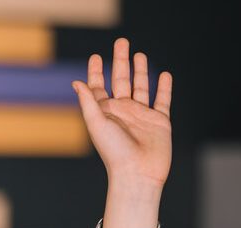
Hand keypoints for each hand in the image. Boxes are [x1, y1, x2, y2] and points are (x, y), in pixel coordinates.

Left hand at [75, 38, 172, 186]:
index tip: (95, 56)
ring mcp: (141, 115)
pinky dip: (164, 87)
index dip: (97, 71)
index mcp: (105, 112)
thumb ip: (89, 102)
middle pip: (122, 80)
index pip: (99, 87)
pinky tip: (164, 74)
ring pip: (141, 86)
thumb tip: (76, 82)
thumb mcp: (97, 123)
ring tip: (139, 54)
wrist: (138, 172)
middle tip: (122, 41)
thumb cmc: (114, 151)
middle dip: (121, 61)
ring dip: (140, 70)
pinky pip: (163, 99)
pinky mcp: (160, 120)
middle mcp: (123, 111)